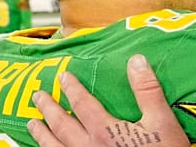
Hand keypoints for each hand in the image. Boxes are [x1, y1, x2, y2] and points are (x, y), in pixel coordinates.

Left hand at [28, 54, 189, 146]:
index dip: (72, 89)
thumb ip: (147, 91)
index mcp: (105, 131)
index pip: (83, 105)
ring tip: (32, 125)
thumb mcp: (162, 121)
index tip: (62, 77)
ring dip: (42, 135)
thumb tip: (136, 60)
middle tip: (38, 97)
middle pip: (62, 126)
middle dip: (49, 110)